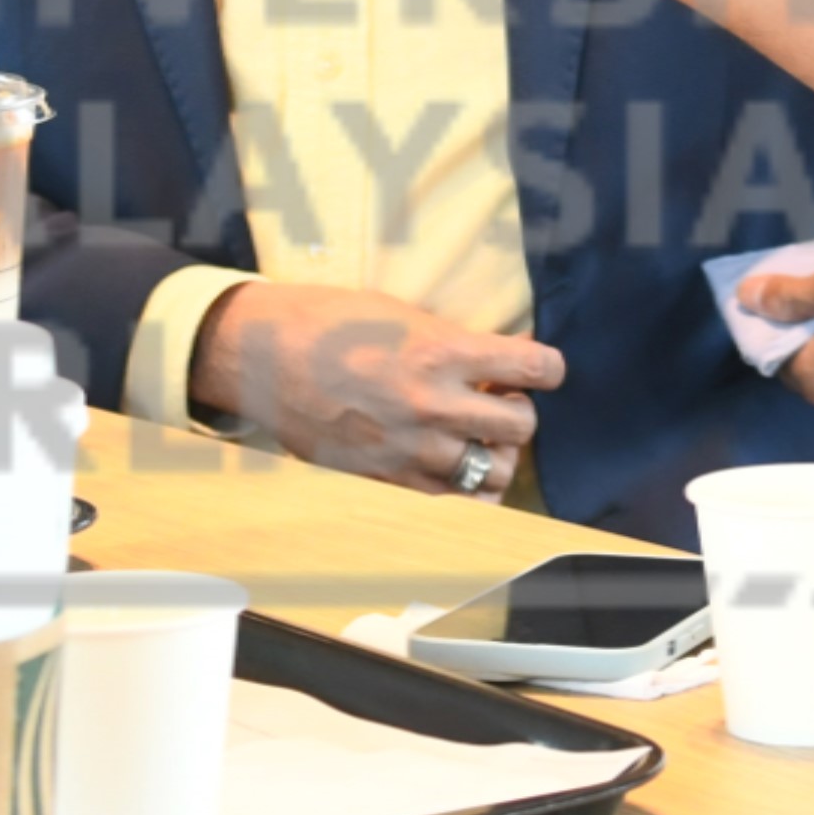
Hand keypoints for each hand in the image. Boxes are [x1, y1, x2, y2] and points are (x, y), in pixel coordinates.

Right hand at [187, 278, 563, 492]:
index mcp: (441, 352)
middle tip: (500, 402)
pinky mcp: (389, 479)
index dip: (549, 368)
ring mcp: (411, 449)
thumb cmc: (332, 323)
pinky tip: (461, 467)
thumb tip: (514, 354)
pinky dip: (470, 487)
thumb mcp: (404, 314)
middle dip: (519, 412)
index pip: (533, 369)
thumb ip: (460, 340)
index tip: (543, 369)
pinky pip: (456, 500)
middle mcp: (433, 405)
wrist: (264, 357)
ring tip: (479, 437)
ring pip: (495, 471)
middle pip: (521, 426)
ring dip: (497, 453)